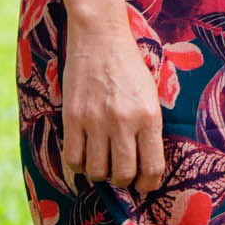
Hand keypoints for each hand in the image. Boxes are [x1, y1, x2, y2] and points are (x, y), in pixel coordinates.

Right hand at [62, 16, 168, 193]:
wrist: (100, 39)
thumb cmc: (130, 67)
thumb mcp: (151, 95)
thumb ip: (148, 126)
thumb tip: (144, 161)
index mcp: (149, 117)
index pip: (152, 167)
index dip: (148, 184)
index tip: (144, 185)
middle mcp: (123, 122)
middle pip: (122, 174)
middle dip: (124, 182)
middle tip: (122, 176)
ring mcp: (95, 122)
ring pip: (96, 170)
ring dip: (100, 174)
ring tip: (103, 164)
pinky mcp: (72, 118)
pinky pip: (72, 158)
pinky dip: (78, 166)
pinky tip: (83, 159)